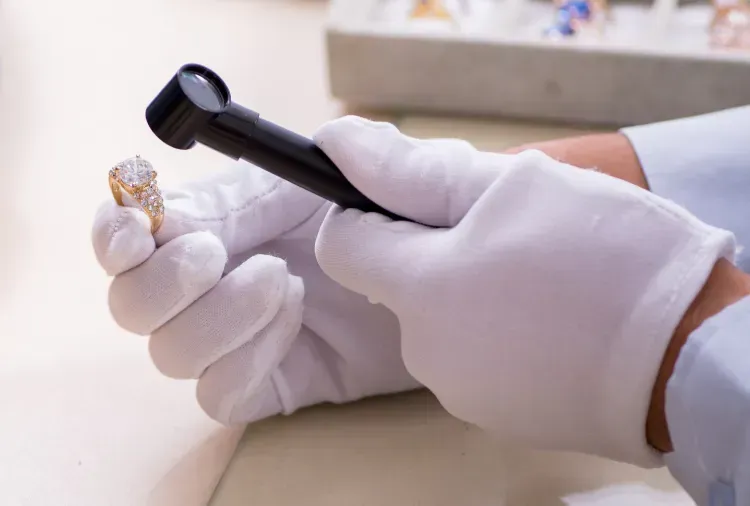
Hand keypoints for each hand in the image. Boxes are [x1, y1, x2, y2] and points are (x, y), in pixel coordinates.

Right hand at [92, 163, 418, 424]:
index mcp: (215, 223)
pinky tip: (296, 319)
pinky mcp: (270, 382)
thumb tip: (185, 189)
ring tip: (285, 280)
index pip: (127, 234)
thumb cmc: (389, 210)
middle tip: (216, 255)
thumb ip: (265, 173)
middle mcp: (213, 285)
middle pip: (132, 304)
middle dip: (165, 281)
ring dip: (218, 316)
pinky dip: (247, 357)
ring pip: (170, 353)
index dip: (115, 233)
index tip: (137, 230)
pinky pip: (220, 394)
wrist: (446, 270)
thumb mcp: (333, 176)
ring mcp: (238, 339)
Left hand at [314, 117, 734, 466]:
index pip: (341, 244)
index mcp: (419, 289)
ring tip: (540, 275)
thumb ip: (412, 171)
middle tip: (509, 232)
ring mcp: (460, 390)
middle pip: (398, 283)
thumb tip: (337, 145)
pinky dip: (496, 333)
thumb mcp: (512, 187)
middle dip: (436, 249)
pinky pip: (474, 358)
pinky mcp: (496, 416)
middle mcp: (424, 350)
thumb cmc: (606, 254)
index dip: (366, 211)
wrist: (687, 354)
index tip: (414, 200)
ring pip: (439, 320)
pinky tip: (549, 319)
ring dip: (470, 289)